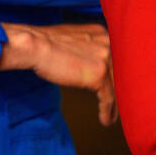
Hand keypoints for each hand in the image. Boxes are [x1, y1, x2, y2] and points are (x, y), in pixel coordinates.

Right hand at [0, 22, 116, 125]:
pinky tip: (105, 120)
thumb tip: (88, 63)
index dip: (116, 75)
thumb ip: (86, 48)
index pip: (116, 58)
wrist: (34, 45)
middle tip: (119, 104)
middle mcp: (108, 43)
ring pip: (117, 86)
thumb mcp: (72, 39)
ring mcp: (105, 59)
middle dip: (120, 90)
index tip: (115, 88)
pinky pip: (108, 98)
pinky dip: (107, 111)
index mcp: (102, 33)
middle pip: (121, 71)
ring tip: (112, 115)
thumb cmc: (44, 44)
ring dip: (116, 104)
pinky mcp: (99, 75)